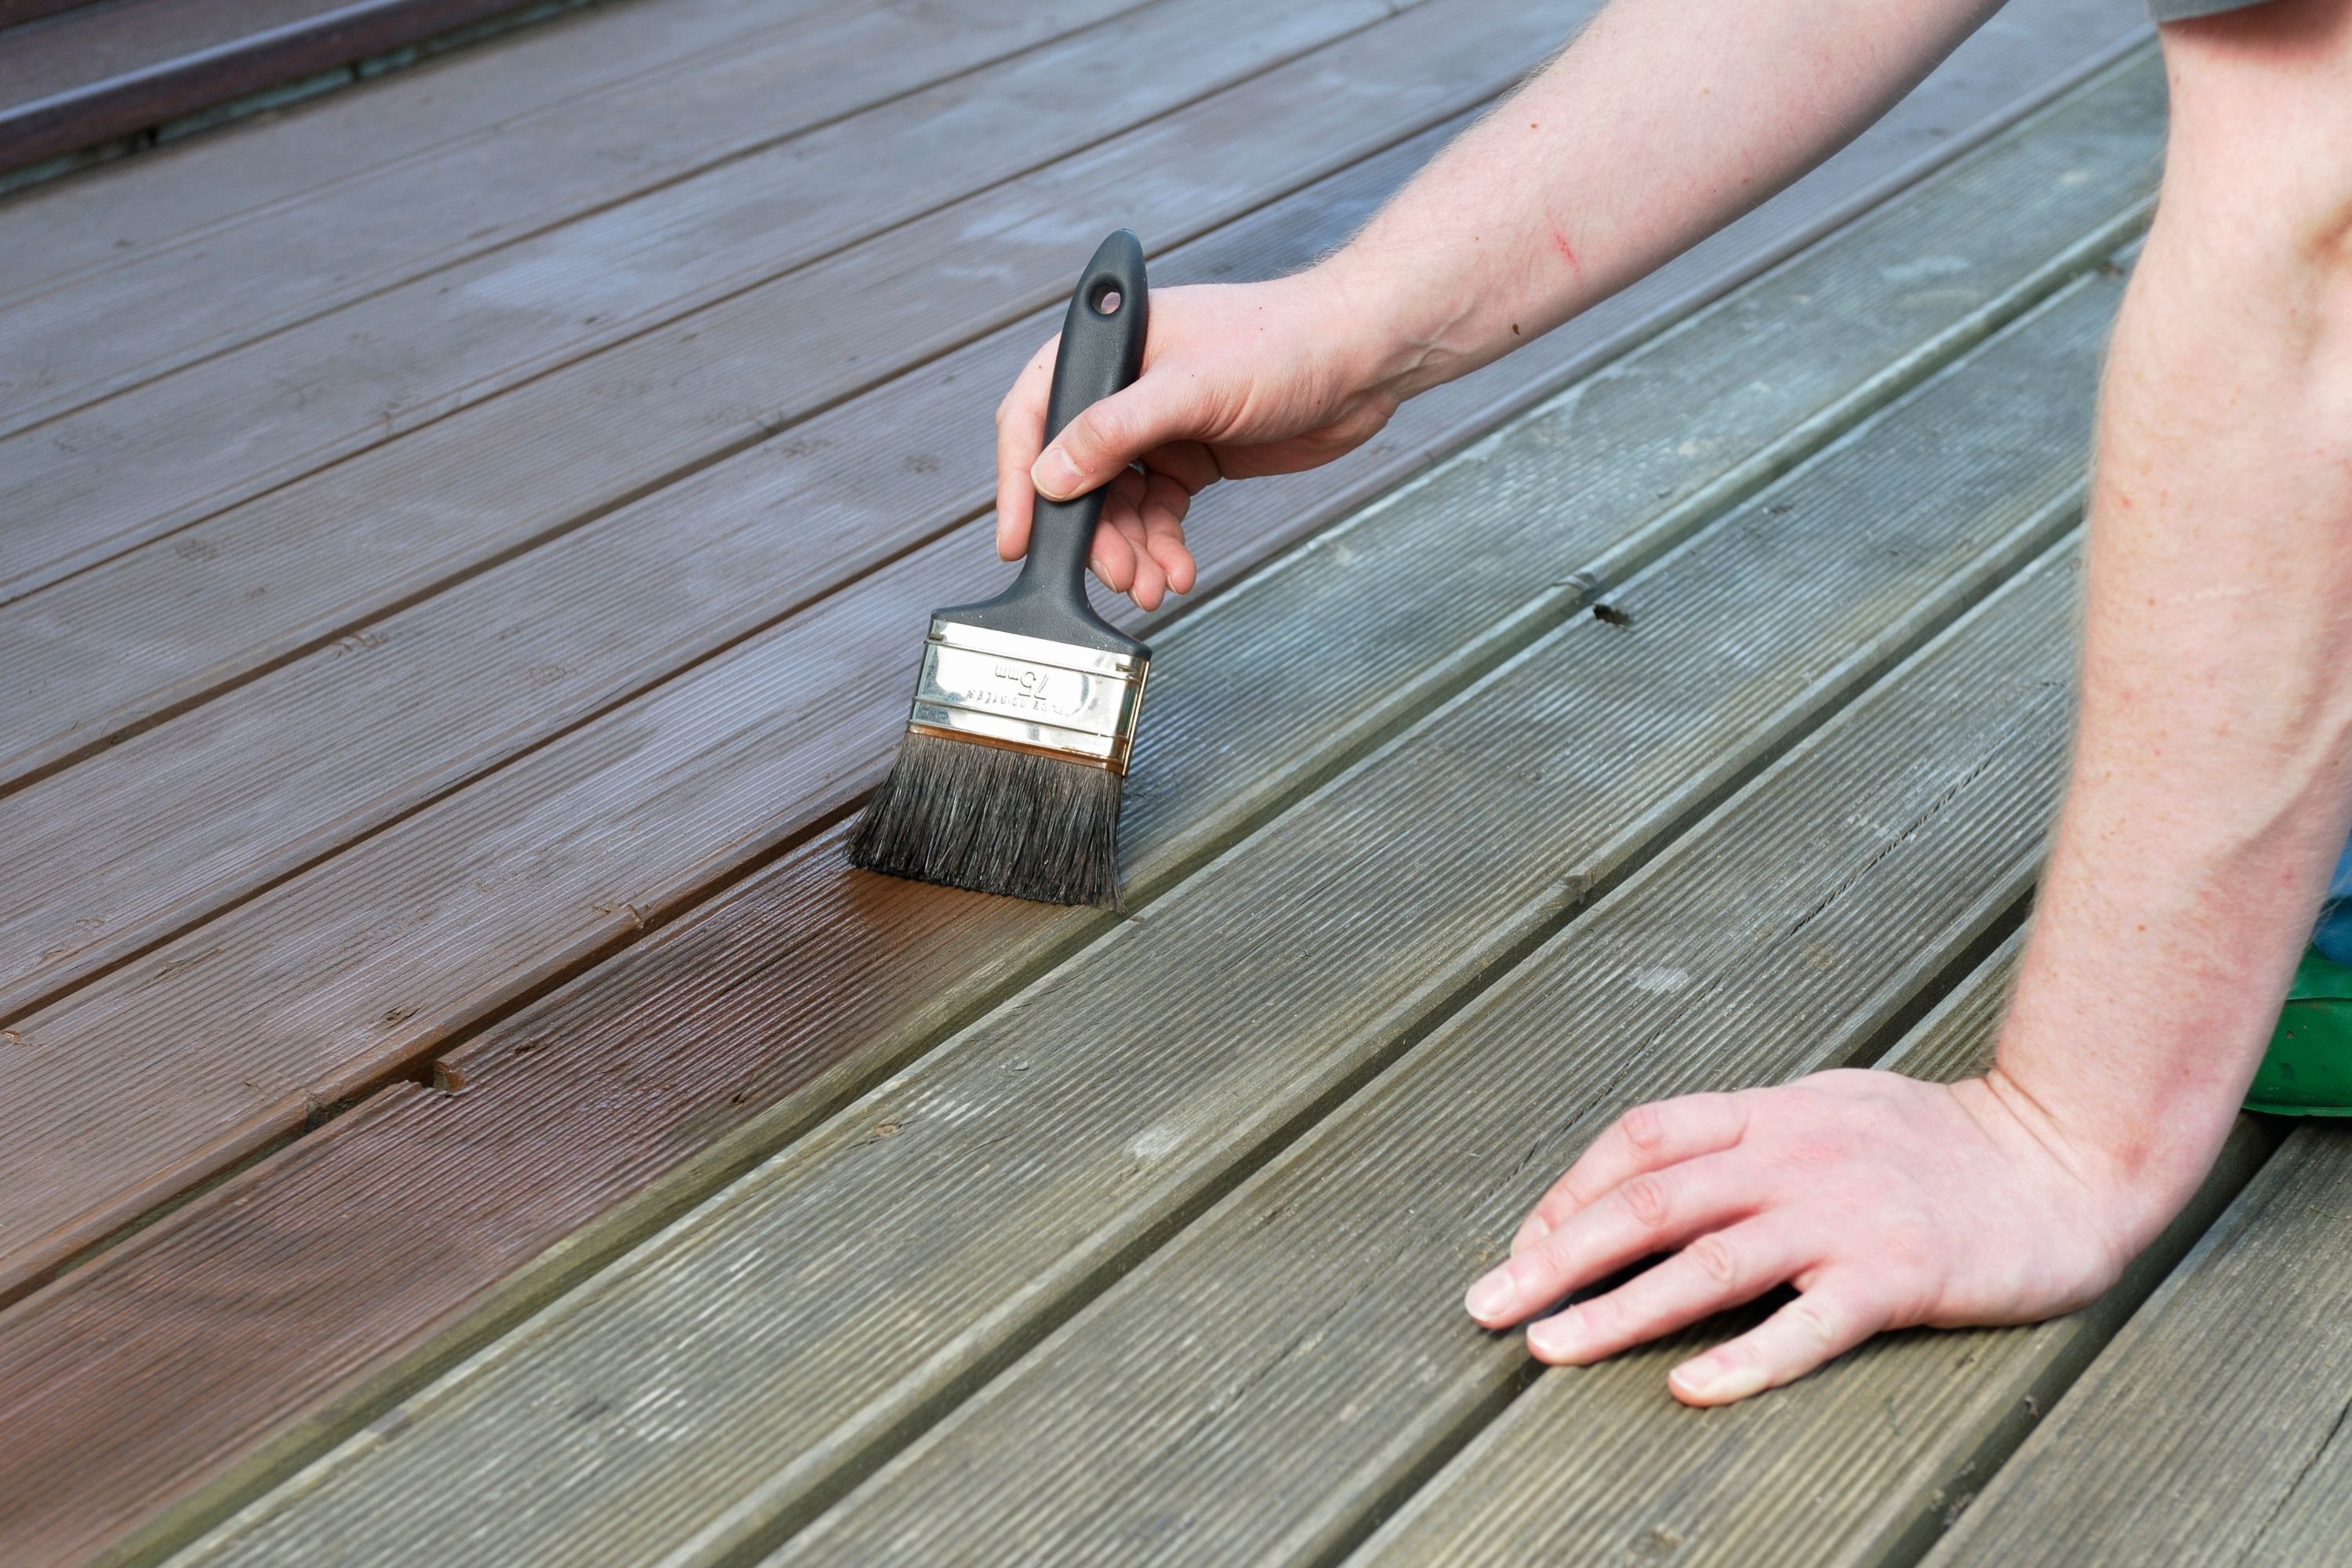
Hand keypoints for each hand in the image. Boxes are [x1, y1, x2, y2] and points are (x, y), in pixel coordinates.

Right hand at [994, 270, 1409, 609]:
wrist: (1363, 357)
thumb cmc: (1284, 341)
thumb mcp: (1191, 387)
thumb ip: (1115, 433)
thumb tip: (1052, 477)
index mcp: (1109, 346)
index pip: (1036, 414)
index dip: (1018, 478)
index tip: (1019, 537)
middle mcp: (1124, 386)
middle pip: (1078, 473)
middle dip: (1094, 532)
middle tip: (1113, 573)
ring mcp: (1158, 424)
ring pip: (1121, 503)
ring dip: (1131, 549)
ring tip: (1151, 585)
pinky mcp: (1192, 456)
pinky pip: (1160, 513)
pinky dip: (1164, 546)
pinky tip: (1177, 571)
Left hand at [1462, 1069, 2154, 1404]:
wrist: (2067, 1158)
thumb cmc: (1943, 1142)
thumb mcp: (1831, 1106)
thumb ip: (1750, 1132)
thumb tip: (1660, 1166)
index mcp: (1771, 1113)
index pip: (1642, 1139)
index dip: (1570, 1190)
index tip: (1525, 1242)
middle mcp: (1793, 1156)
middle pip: (1649, 1201)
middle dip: (1556, 1252)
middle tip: (1490, 1302)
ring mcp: (1843, 1215)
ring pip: (1706, 1261)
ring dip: (1616, 1307)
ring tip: (1549, 1347)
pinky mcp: (1897, 1275)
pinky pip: (1808, 1323)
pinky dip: (1745, 1356)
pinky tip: (1690, 1386)